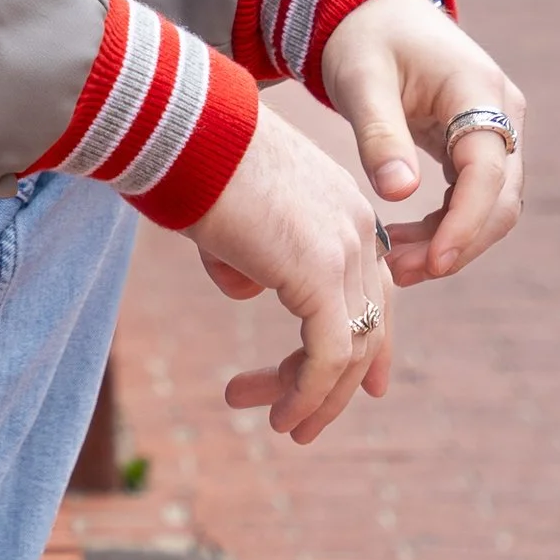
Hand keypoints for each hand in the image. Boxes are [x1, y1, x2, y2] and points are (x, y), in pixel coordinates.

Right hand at [188, 103, 392, 442]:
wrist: (183, 130)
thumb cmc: (193, 162)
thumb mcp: (233, 218)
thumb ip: (250, 253)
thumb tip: (248, 287)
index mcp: (345, 209)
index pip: (375, 289)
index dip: (368, 343)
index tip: (364, 389)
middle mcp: (358, 229)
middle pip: (366, 323)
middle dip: (329, 382)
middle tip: (298, 422)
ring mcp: (344, 250)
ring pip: (351, 347)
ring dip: (317, 397)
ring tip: (286, 428)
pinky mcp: (319, 274)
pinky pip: (329, 352)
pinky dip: (311, 392)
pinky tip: (285, 417)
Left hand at [317, 0, 525, 287]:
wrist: (371, 7)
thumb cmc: (363, 37)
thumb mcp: (361, 81)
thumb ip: (379, 136)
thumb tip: (399, 195)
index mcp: (479, 90)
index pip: (489, 171)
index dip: (466, 223)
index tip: (433, 264)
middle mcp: (501, 111)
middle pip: (501, 197)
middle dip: (458, 243)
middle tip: (402, 275)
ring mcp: (495, 128)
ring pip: (492, 204)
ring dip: (452, 241)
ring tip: (397, 267)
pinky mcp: (477, 142)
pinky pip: (473, 195)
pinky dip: (445, 225)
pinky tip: (405, 244)